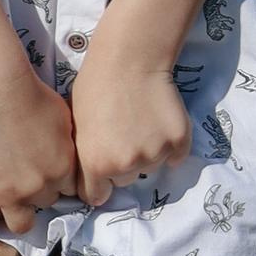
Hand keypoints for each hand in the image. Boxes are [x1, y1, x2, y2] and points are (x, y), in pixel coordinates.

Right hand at [0, 65, 81, 232]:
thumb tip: (67, 152)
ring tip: (8, 197)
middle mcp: (41, 188)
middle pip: (46, 203)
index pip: (69, 191)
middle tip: (26, 177)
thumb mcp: (64, 118)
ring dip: (17, 211)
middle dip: (39, 192)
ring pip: (21, 223)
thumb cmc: (31, 95)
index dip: (58, 183)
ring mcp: (9, 195)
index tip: (48, 175)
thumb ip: (67, 144)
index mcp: (63, 170)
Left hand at [68, 28, 191, 205]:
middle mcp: (125, 167)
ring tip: (141, 122)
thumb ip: (85, 156)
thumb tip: (89, 177)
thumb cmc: (95, 86)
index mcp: (95, 165)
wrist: (130, 58)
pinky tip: (160, 121)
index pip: (96, 196)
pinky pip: (176, 155)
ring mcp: (154, 155)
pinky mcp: (178, 142)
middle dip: (122, 163)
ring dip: (146, 152)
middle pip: (124, 180)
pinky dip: (170, 143)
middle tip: (122, 133)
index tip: (101, 171)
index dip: (97, 183)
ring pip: (149, 166)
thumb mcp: (77, 126)